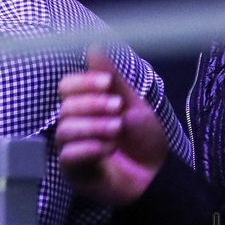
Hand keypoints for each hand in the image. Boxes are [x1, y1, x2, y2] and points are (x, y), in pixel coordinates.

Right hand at [55, 50, 168, 205]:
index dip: (83, 82)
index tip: (106, 82)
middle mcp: (73, 125)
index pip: (67, 86)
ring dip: (93, 125)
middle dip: (92, 104)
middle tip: (117, 109)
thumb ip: (112, 79)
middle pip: (65, 106)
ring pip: (65, 129)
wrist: (159, 177)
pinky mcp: (74, 172)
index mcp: (85, 106)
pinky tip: (110, 148)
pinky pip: (69, 155)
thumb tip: (94, 47)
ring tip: (117, 129)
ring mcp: (72, 149)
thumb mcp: (133, 104)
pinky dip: (90, 147)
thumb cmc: (144, 140)